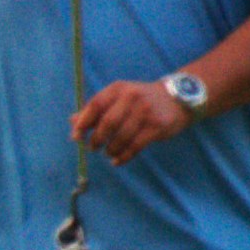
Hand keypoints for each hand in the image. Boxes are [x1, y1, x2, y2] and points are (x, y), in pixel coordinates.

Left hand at [74, 76, 199, 162]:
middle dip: (97, 139)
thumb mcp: (119, 97)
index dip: (83, 122)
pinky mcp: (156, 127)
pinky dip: (123, 156)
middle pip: (108, 123)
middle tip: (93, 147)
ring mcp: (145, 112)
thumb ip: (96, 109)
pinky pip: (135, 146)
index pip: (95, 104)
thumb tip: (73, 122)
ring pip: (121, 137)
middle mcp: (132, 97)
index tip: (76, 137)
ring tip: (108, 153)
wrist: (176, 99)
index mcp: (118, 88)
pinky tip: (118, 160)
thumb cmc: (140, 100)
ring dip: (110, 149)